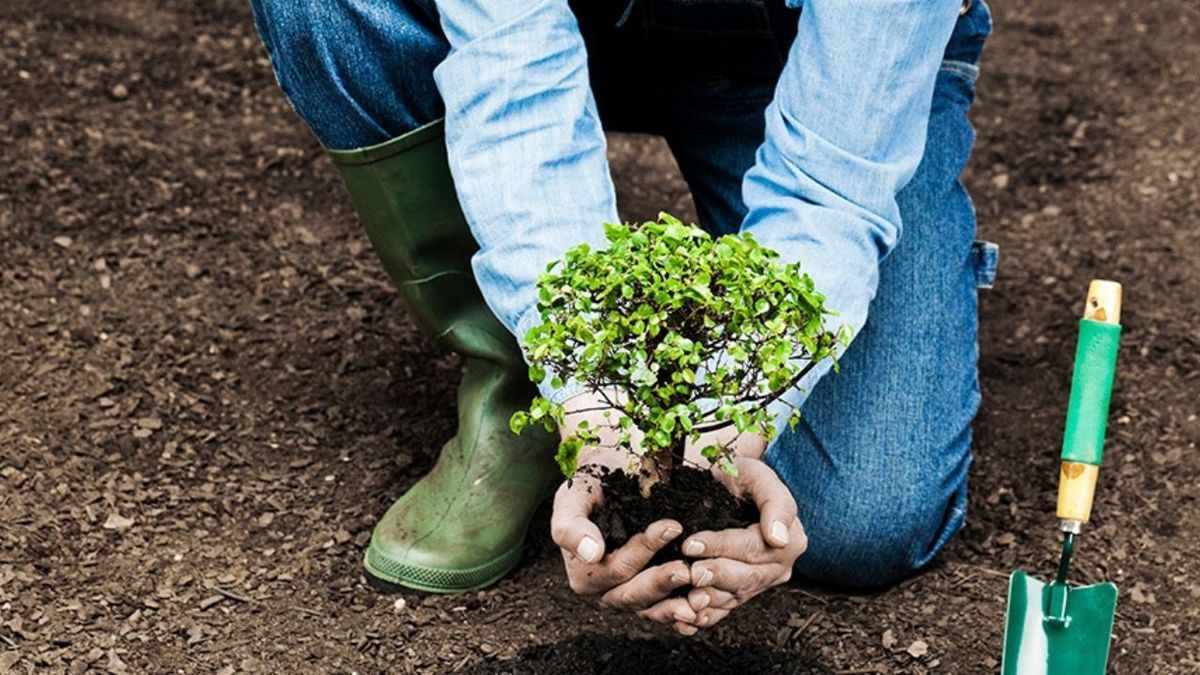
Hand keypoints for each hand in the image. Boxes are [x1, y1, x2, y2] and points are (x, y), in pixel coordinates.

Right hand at [550, 390, 699, 633]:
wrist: (610, 475)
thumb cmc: (591, 484)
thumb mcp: (573, 498)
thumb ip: (572, 526)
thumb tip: (591, 553)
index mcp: (584, 574)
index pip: (617, 569)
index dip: (643, 551)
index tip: (672, 526)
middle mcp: (606, 590)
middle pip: (634, 595)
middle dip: (662, 582)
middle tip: (689, 568)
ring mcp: (631, 593)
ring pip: (653, 608)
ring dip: (678, 604)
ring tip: (703, 595)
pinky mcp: (652, 591)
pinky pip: (667, 608)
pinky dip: (685, 609)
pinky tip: (706, 605)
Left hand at [683, 456, 806, 629]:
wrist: (729, 486)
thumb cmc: (743, 476)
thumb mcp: (760, 476)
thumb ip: (775, 503)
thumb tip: (779, 537)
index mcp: (790, 539)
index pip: (753, 547)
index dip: (721, 546)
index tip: (692, 543)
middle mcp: (778, 566)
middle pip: (746, 577)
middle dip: (716, 576)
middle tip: (690, 572)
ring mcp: (760, 582)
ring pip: (735, 597)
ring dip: (710, 600)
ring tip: (688, 598)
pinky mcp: (741, 592)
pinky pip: (725, 609)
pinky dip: (707, 616)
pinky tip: (688, 619)